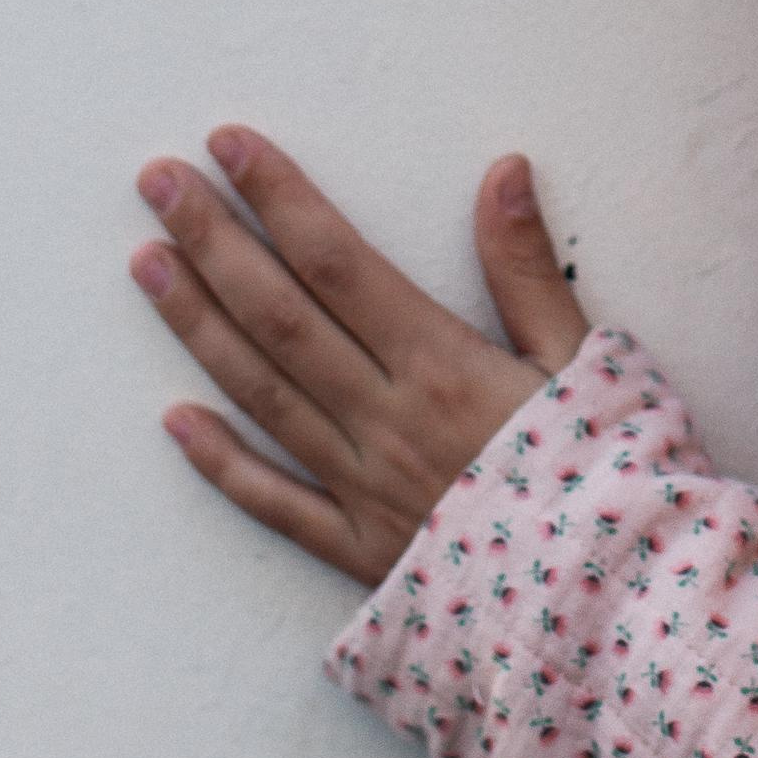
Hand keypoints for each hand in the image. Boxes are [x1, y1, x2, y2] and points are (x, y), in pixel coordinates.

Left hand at [129, 126, 589, 584]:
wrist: (610, 610)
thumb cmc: (609, 476)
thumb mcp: (586, 360)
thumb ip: (530, 269)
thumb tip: (503, 172)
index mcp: (441, 366)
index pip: (338, 263)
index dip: (280, 199)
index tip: (230, 147)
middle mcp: (385, 419)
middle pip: (280, 317)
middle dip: (214, 242)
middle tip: (157, 182)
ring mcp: (361, 486)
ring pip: (263, 394)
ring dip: (198, 326)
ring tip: (147, 264)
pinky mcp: (356, 550)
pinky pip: (274, 502)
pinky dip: (221, 461)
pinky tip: (174, 420)